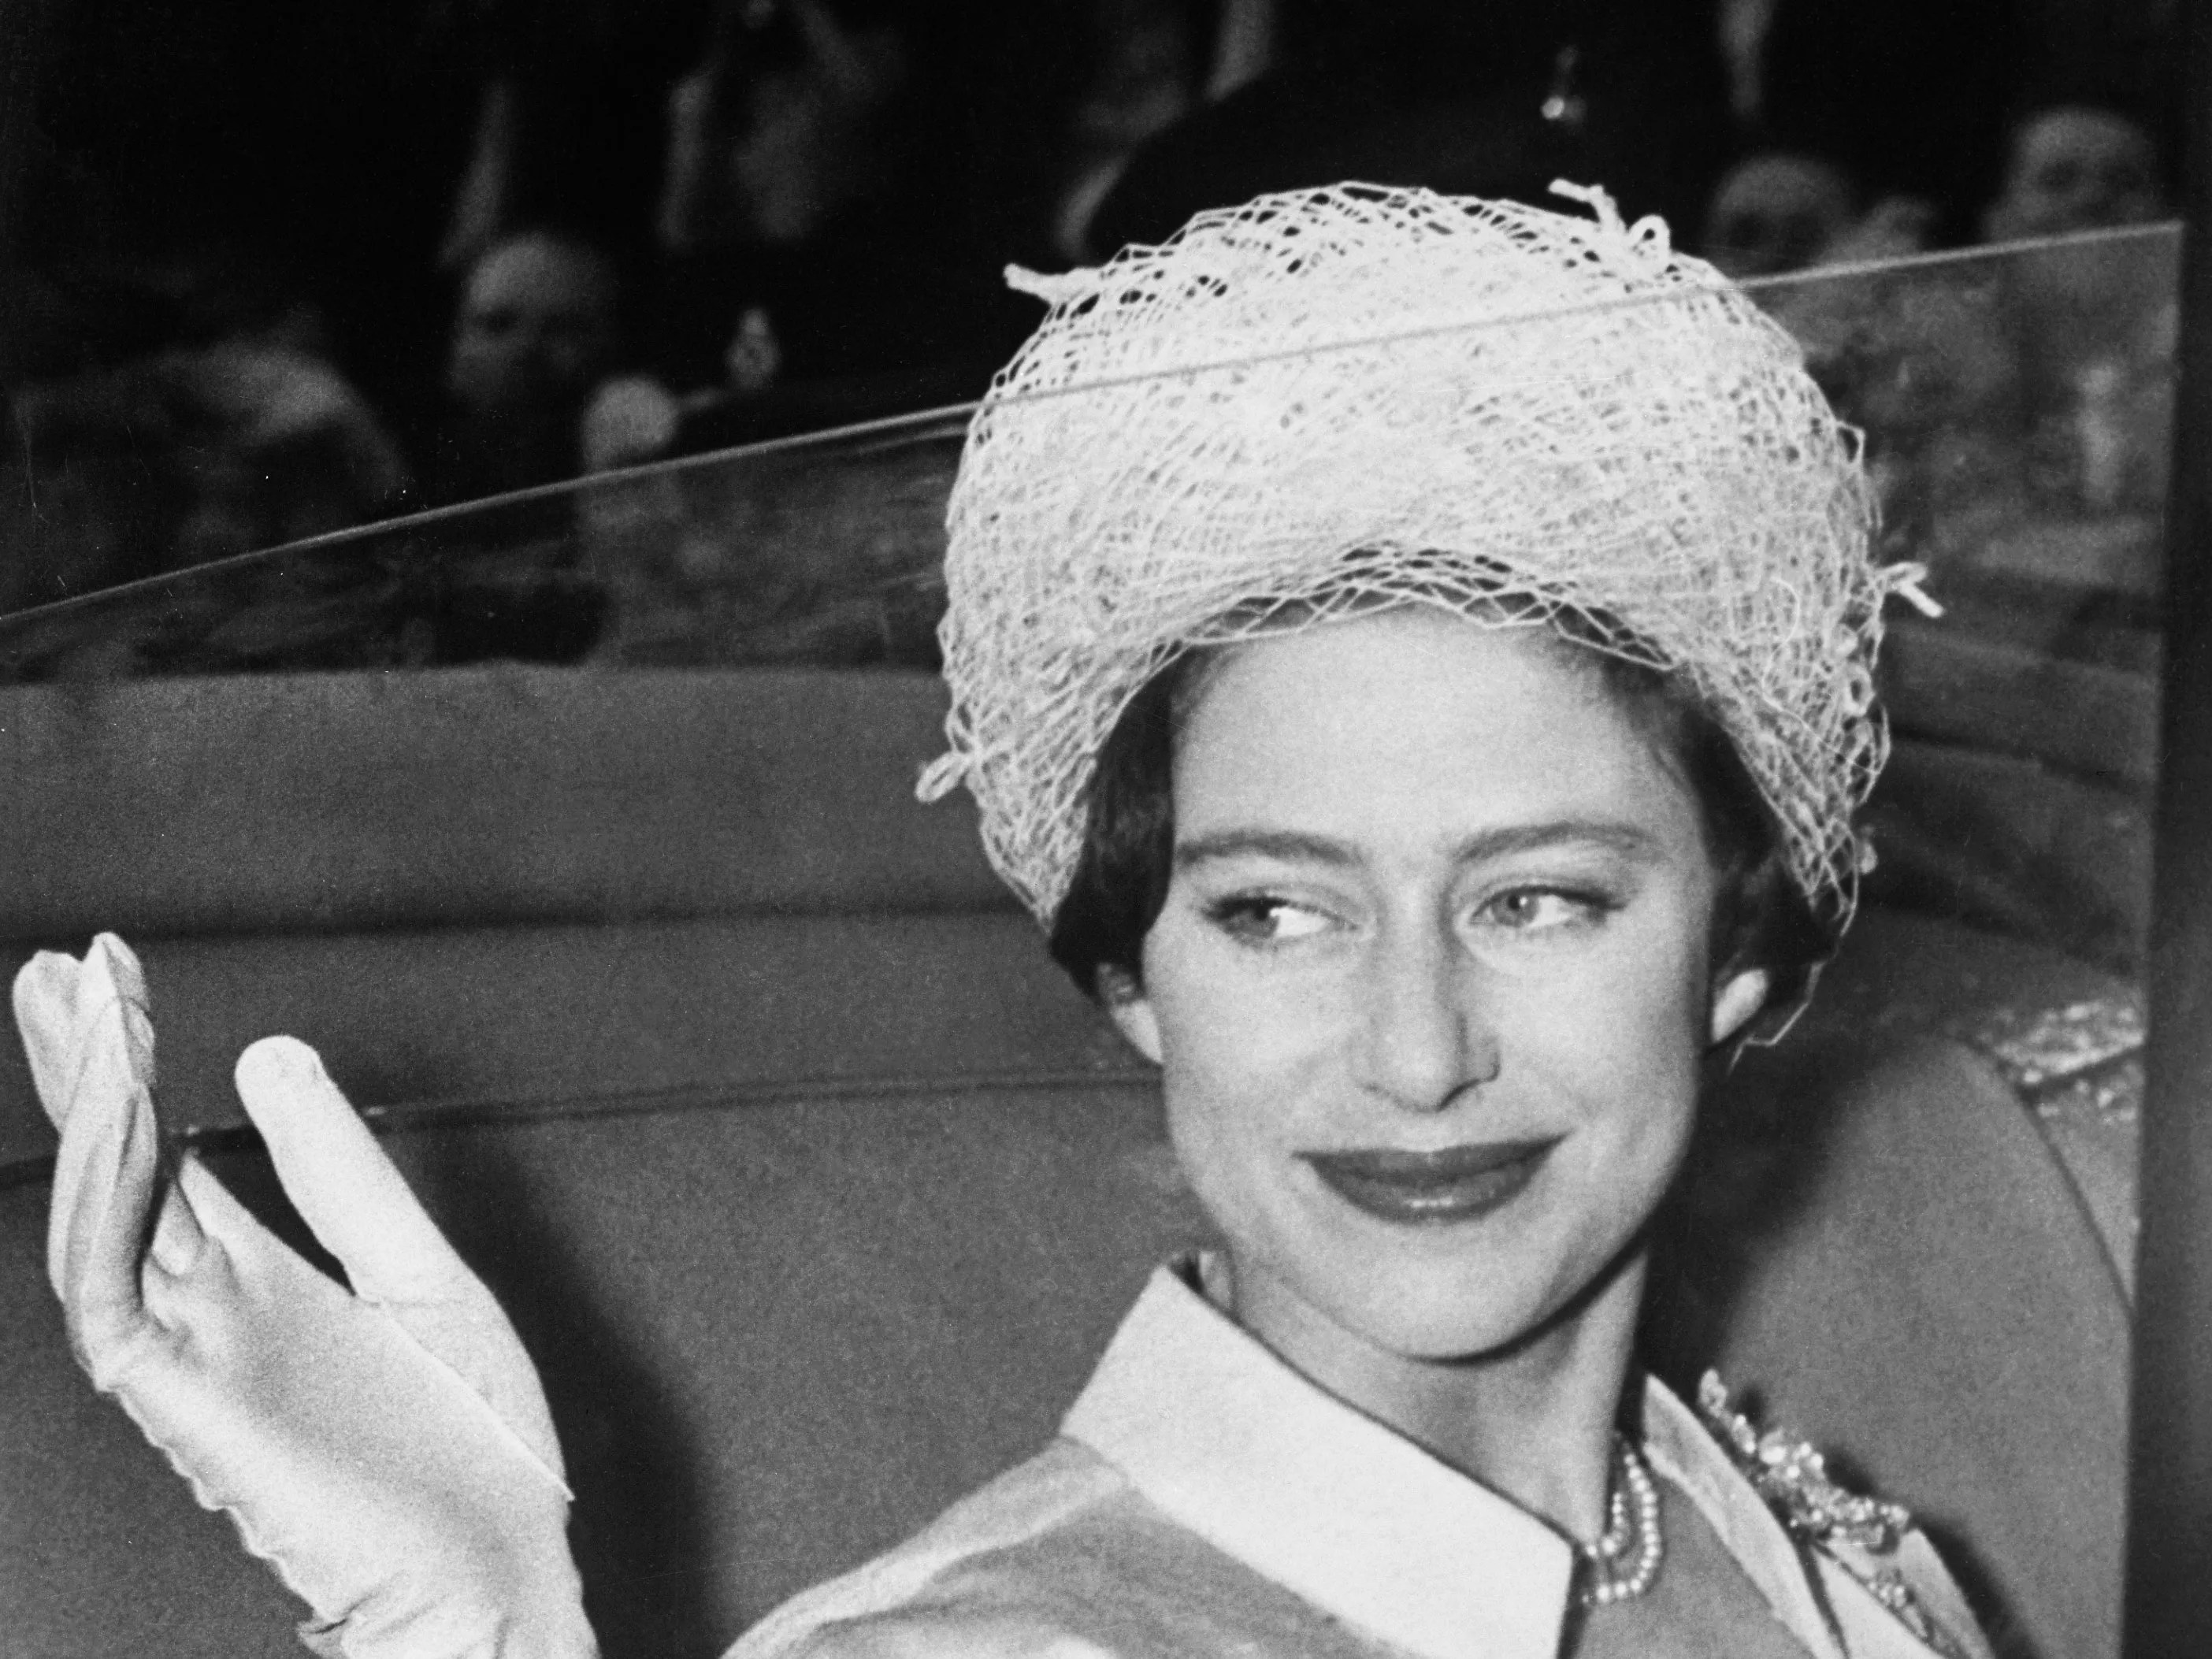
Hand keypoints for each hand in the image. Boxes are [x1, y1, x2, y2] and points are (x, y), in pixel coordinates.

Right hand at [14, 935, 598, 1658]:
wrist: (503, 1575)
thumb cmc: (469, 1452)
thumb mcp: (418, 1269)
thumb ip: (342, 1174)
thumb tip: (270, 1056)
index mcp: (264, 1285)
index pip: (169, 1158)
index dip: (137, 1069)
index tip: (111, 975)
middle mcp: (215, 1317)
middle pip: (118, 1176)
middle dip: (84, 1072)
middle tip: (60, 967)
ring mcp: (199, 1362)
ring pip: (104, 1224)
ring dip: (91, 1116)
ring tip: (82, 1012)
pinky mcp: (197, 1412)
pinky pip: (116, 1303)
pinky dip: (108, 1212)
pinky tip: (117, 1126)